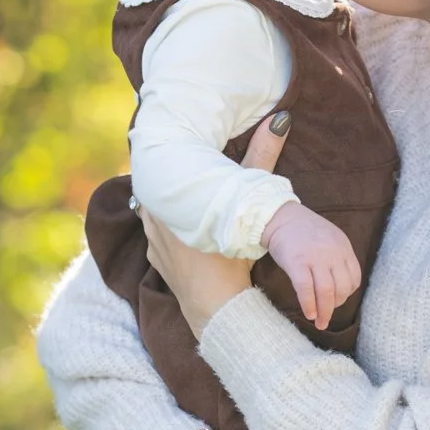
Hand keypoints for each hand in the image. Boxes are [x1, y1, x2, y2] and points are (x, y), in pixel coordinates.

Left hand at [137, 109, 289, 339]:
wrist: (219, 309)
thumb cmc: (232, 259)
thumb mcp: (249, 206)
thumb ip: (262, 159)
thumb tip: (279, 120)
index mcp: (170, 204)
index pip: (156, 170)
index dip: (162, 157)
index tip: (166, 144)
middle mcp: (155, 223)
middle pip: (150, 191)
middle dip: (162, 181)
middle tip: (173, 165)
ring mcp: (154, 247)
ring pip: (151, 217)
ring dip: (162, 207)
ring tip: (176, 197)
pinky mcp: (158, 265)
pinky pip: (154, 242)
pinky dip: (163, 232)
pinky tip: (177, 231)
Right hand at [261, 201, 360, 329]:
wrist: (280, 217)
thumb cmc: (303, 231)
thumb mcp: (329, 238)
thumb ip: (337, 258)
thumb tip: (338, 288)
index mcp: (343, 247)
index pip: (354, 278)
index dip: (347, 294)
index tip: (337, 301)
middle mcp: (332, 252)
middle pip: (342, 288)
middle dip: (335, 307)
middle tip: (327, 317)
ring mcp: (315, 257)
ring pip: (327, 292)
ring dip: (324, 311)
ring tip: (319, 322)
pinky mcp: (297, 262)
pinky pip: (306, 289)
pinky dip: (309, 304)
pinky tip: (308, 313)